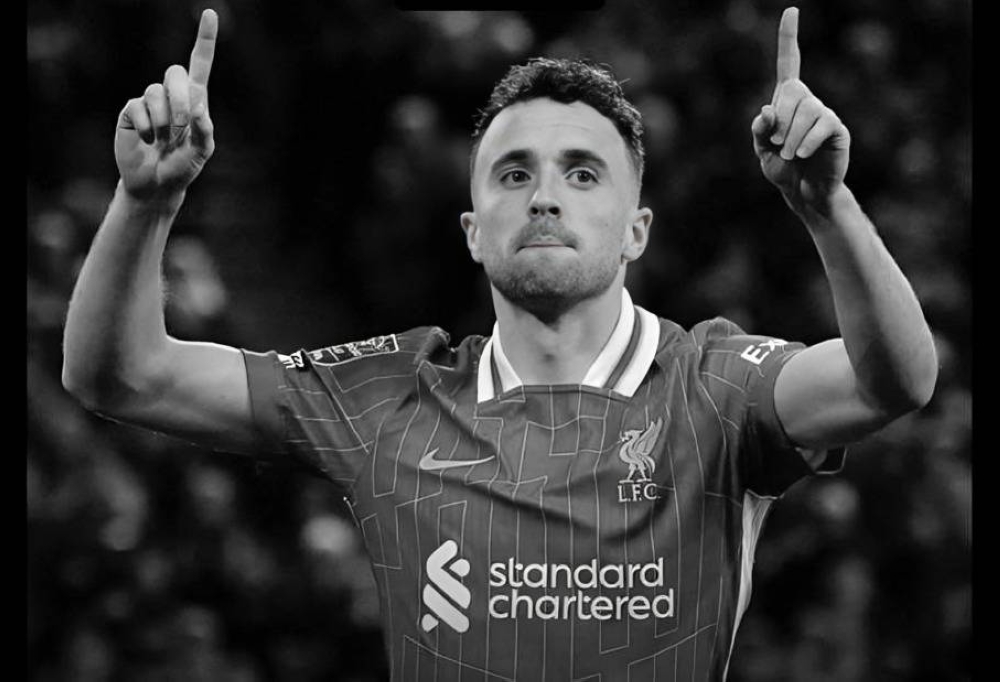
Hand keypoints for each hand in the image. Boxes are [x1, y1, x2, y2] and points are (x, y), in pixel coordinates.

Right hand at [114, 10, 217, 201]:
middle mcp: (172, 95)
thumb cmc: (183, 166)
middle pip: (175, 72)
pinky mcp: (132, 111)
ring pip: (157, 92)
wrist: (156, 184)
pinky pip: (139, 107)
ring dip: (165, 120)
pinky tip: (149, 140)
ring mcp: (150, 101)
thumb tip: (199, 107)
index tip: (210, 13)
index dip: (205, 39)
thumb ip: (205, 130)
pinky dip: (148, 127)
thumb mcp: (202, 152)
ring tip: (163, 139)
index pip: (200, 64)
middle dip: (181, 100)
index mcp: (195, 100)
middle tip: (181, 127)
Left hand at [752, 8, 849, 214]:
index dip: (788, 38)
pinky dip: (805, 142)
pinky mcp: (836, 129)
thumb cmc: (782, 169)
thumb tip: (767, 110)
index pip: (789, 63)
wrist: (804, 193)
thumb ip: (760, 130)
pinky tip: (803, 155)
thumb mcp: (762, 150)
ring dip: (790, 139)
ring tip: (790, 155)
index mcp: (787, 100)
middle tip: (777, 147)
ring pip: (805, 112)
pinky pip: (820, 126)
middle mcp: (808, 101)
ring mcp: (824, 113)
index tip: (791, 11)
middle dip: (779, 125)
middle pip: (791, 95)